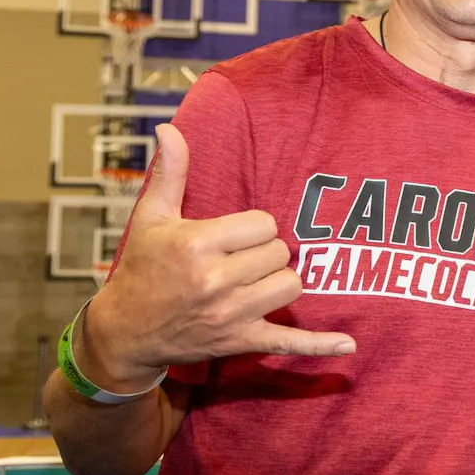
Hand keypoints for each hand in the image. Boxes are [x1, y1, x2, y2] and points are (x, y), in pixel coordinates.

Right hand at [79, 124, 354, 388]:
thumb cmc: (141, 268)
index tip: (232, 236)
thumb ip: (170, 172)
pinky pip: (289, 343)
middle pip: (280, 253)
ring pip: (291, 286)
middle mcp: (215, 282)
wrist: (126, 332)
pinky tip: (349, 345)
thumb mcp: (151, 217)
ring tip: (252, 280)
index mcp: (197, 245)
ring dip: (279, 281)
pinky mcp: (240, 342)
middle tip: (237, 259)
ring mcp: (230, 316)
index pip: (265, 224)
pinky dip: (319, 346)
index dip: (253, 228)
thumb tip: (168, 129)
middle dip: (264, 253)